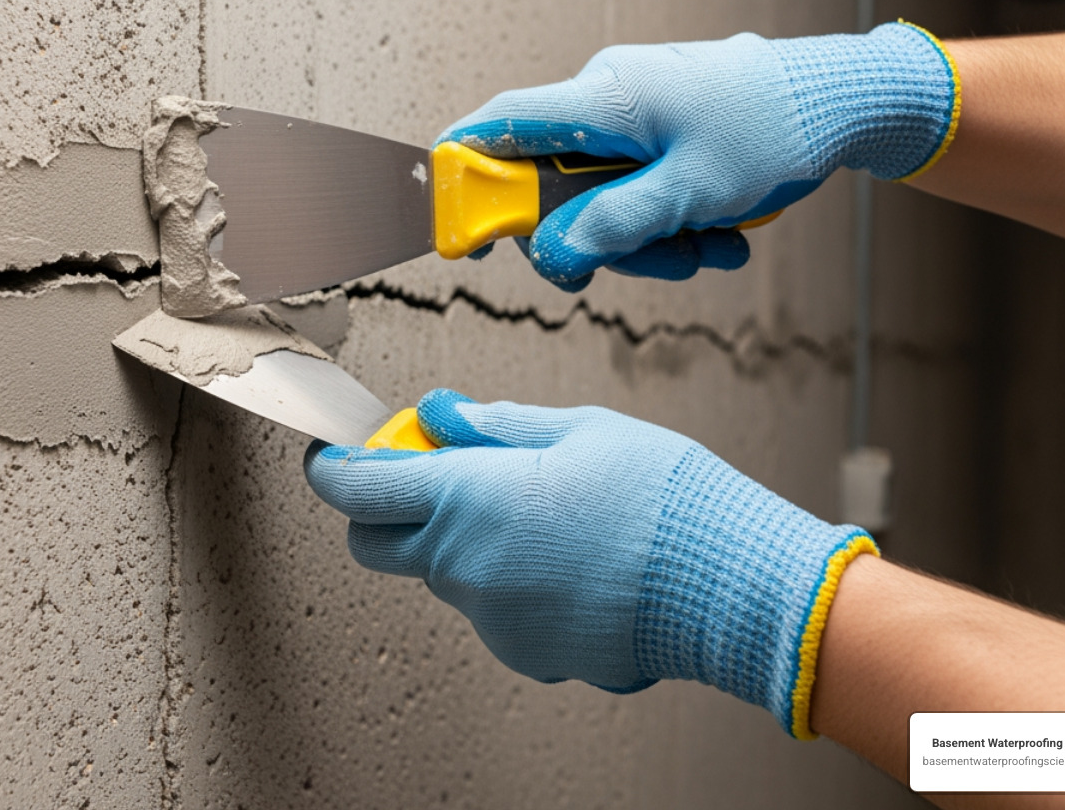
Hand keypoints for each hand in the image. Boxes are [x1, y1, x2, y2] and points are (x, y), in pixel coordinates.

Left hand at [304, 389, 876, 736]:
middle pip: (375, 544)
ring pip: (442, 575)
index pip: (356, 489)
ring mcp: (491, 618)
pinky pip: (491, 610)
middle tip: (432, 474)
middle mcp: (465, 565)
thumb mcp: (580, 429)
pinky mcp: (524, 652)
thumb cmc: (664, 495)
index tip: (336, 454)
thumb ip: (496, 423)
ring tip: (542, 515)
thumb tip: (440, 412)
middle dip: (383, 508)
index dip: (333, 467)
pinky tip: (569, 562)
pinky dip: (507, 583)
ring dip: (460, 543)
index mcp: (469, 496)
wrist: (730, 585)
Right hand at [438, 22, 958, 288]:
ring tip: (709, 247)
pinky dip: (671, 220)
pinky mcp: (662, 131)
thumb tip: (552, 256)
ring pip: (604, 196)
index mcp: (603, 96)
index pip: (501, 124)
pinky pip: (640, 187)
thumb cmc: (773, 128)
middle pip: (555, 182)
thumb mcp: (691, 193)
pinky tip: (719, 232)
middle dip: (600, 236)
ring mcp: (637, 115)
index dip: (462, 171)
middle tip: (650, 262)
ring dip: (649, 237)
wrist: (844, 99)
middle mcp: (609, 98)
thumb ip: (614, 225)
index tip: (451, 224)